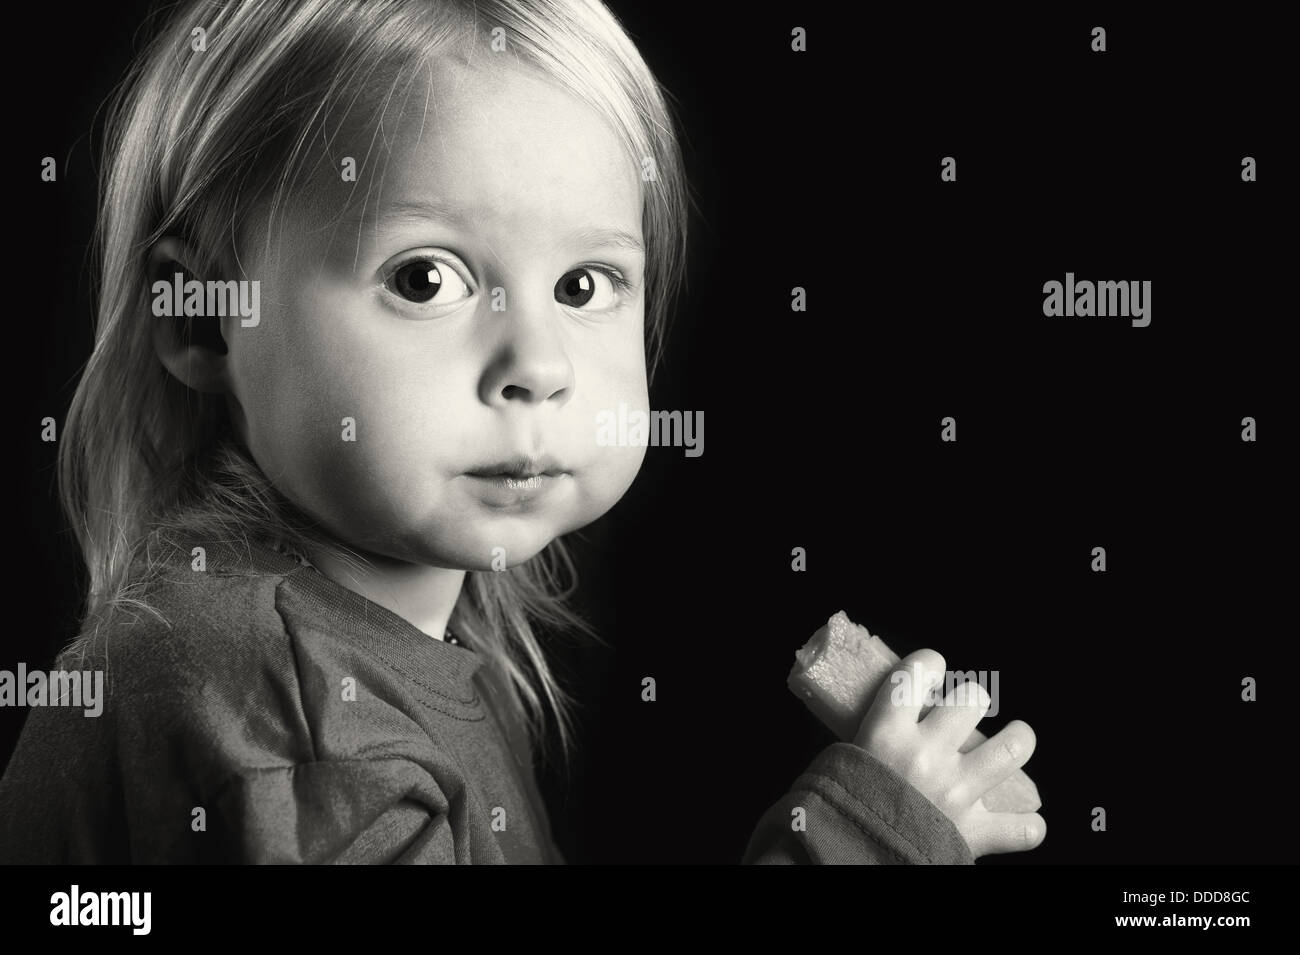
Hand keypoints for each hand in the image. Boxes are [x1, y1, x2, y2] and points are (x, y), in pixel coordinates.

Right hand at [853, 648, 1045, 857]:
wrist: (848, 862)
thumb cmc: (836, 810)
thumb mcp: (839, 761)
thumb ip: (867, 739)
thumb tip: (882, 722)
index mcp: (887, 734)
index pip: (916, 672)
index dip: (929, 663)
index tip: (932, 668)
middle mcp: (927, 756)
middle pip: (972, 699)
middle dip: (971, 700)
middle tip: (964, 711)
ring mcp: (956, 793)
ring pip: (1012, 748)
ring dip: (1017, 741)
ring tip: (1014, 740)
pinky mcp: (974, 833)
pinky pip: (1021, 828)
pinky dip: (1024, 826)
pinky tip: (1021, 822)